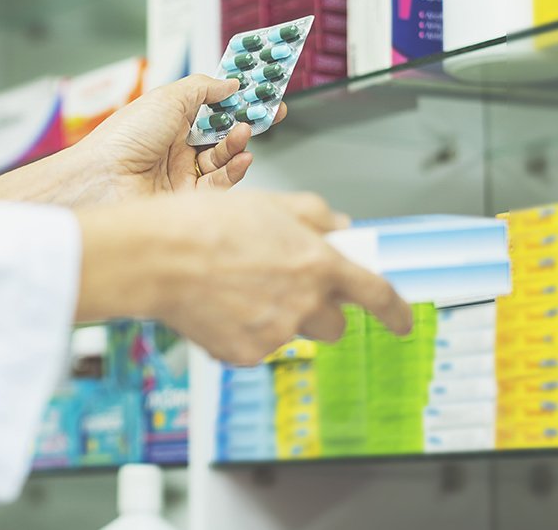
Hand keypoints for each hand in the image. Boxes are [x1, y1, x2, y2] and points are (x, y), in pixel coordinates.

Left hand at [70, 74, 286, 202]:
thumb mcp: (168, 98)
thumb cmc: (123, 138)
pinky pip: (220, 183)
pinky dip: (235, 170)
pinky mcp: (187, 198)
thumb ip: (204, 88)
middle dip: (245, 122)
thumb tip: (230, 82)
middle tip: (267, 113)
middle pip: (221, 134)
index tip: (259, 92)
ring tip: (245, 132)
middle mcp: (175, 146)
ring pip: (223, 159)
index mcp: (168, 120)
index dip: (235, 99)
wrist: (103, 180)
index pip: (211, 106)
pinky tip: (242, 157)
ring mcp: (181, 173)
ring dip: (238, 144)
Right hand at [76, 191, 410, 365]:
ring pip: (291, 334)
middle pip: (334, 323)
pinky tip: (218, 306)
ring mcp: (274, 334)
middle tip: (286, 288)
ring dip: (278, 318)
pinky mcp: (244, 355)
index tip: (401, 322)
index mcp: (318, 264)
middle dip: (320, 309)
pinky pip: (255, 348)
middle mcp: (303, 303)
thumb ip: (314, 216)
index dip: (394, 312)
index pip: (376, 294)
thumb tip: (340, 228)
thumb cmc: (203, 224)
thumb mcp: (269, 202)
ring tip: (236, 289)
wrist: (155, 257)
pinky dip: (243, 332)